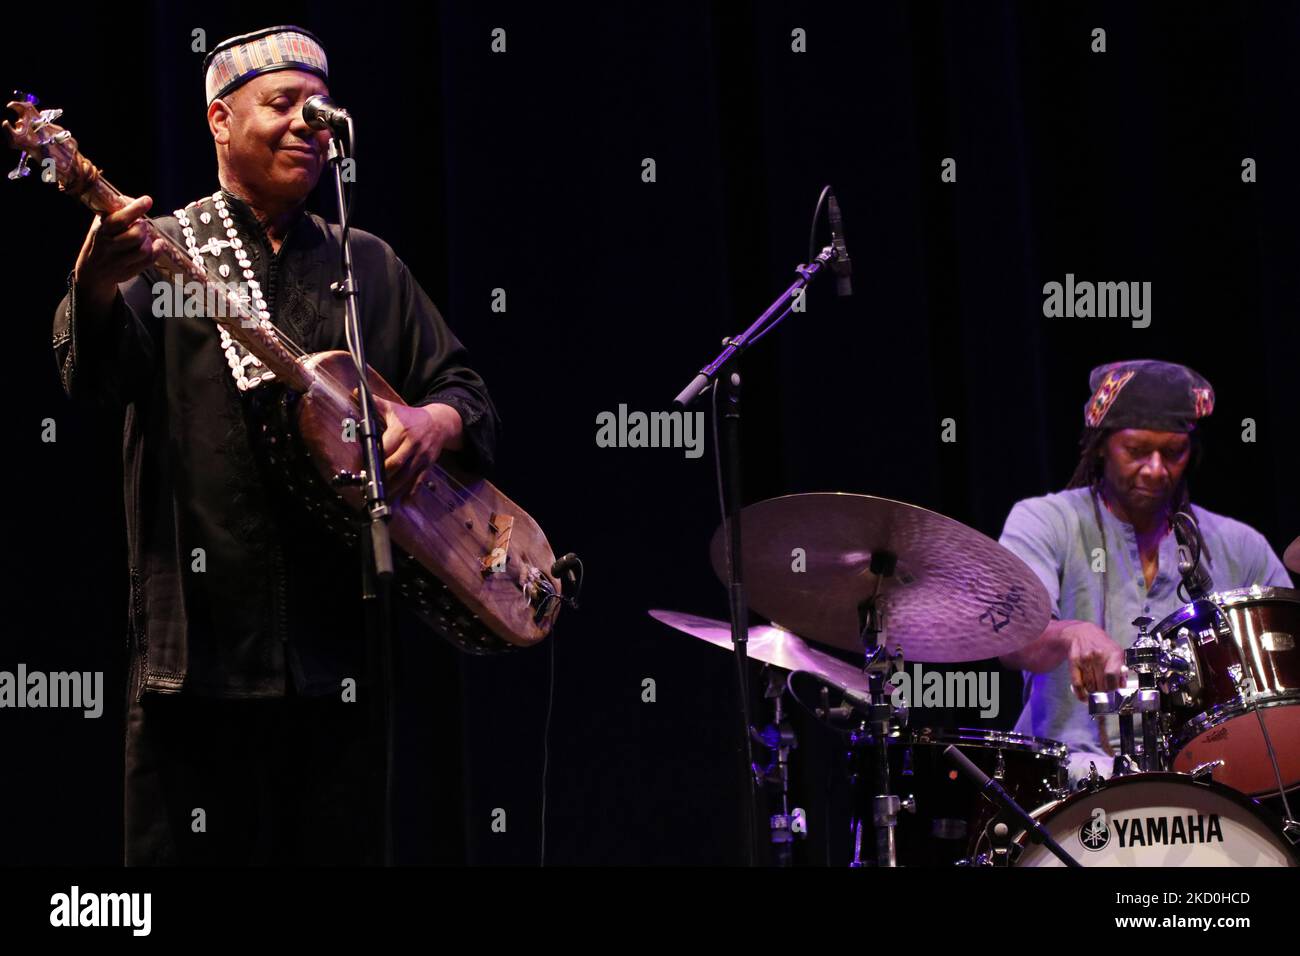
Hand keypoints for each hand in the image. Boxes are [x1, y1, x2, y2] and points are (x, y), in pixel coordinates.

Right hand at [74, 194, 166, 311]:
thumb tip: (132, 200)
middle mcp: (108, 247)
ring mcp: (118, 262)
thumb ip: (113, 213)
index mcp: (101, 231)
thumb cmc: (99, 243)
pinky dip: (157, 251)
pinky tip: (158, 244)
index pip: (119, 220)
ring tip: (145, 237)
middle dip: (143, 227)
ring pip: (144, 249)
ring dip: (149, 241)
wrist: (90, 272)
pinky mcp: (128, 272)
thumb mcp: (99, 226)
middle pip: (136, 235)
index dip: (135, 209)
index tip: (147, 200)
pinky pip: (148, 261)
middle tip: (141, 225)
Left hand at [356, 391, 462, 499]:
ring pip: (407, 475)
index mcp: (402, 430)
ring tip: (381, 496)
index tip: (363, 466)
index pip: (386, 447)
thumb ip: (375, 403)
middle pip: (396, 464)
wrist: (440, 423)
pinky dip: (411, 492)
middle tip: (369, 485)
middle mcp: (413, 444)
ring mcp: (421, 456)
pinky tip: (404, 501)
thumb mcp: (394, 408)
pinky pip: (419, 481)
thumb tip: (355, 392)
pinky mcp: (428, 465)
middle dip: (383, 476)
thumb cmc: (411, 417)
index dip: (374, 458)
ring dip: (393, 487)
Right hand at [1064, 621, 1125, 700]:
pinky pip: (1077, 684)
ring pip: (1090, 685)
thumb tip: (1122, 686)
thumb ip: (1121, 670)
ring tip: (1096, 692)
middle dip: (1104, 692)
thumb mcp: (1116, 653)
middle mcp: (1098, 655)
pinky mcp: (1074, 662)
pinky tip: (1085, 697)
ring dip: (1093, 693)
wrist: (1082, 633)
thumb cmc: (1102, 645)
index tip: (1114, 692)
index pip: (1112, 675)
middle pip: (1101, 683)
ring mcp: (1085, 658)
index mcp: (1113, 653)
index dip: (1113, 687)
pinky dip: (1081, 694)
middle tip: (1105, 694)